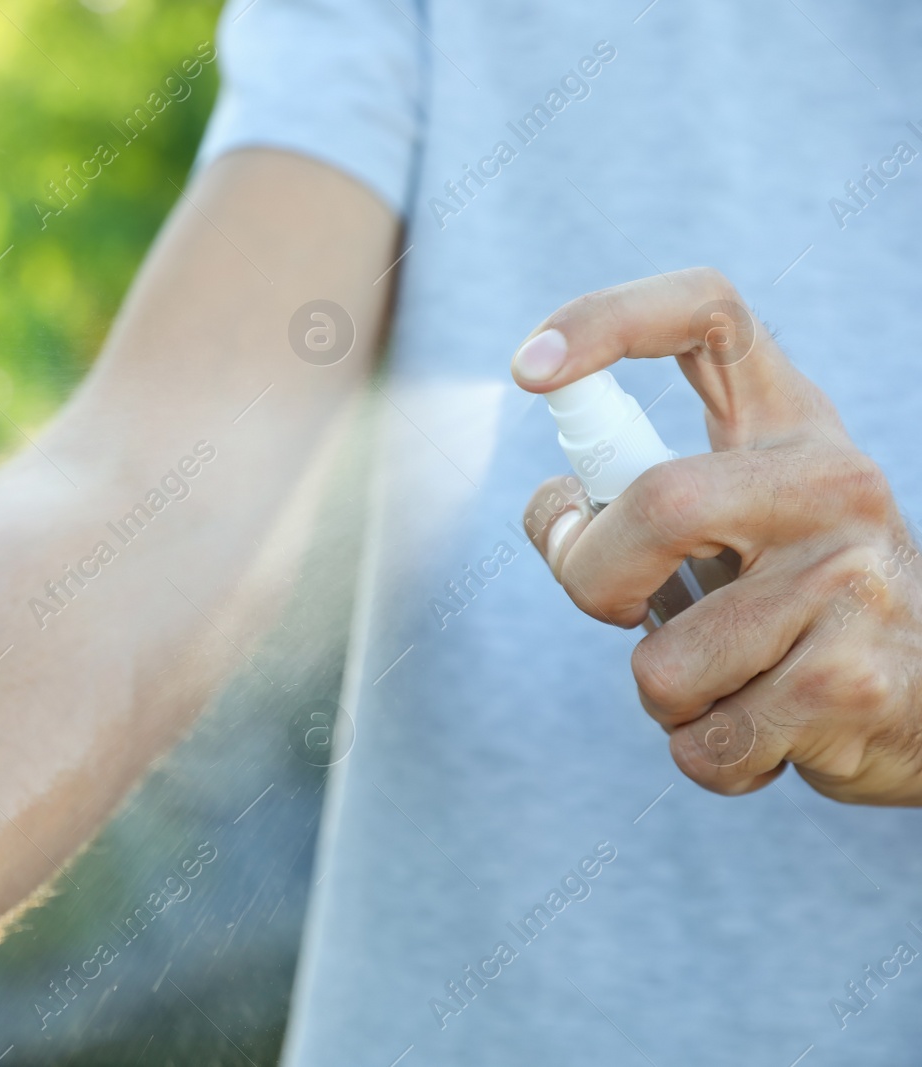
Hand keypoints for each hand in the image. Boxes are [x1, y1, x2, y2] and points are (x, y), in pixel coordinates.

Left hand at [511, 267, 921, 804]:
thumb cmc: (794, 608)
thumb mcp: (726, 530)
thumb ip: (625, 510)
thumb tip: (559, 512)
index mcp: (787, 428)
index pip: (707, 314)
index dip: (605, 320)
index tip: (525, 368)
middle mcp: (833, 483)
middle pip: (660, 504)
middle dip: (597, 582)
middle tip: (620, 612)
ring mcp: (854, 582)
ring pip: (664, 662)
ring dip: (666, 697)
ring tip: (734, 680)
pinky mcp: (854, 685)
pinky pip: (706, 742)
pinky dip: (707, 755)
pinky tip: (768, 729)